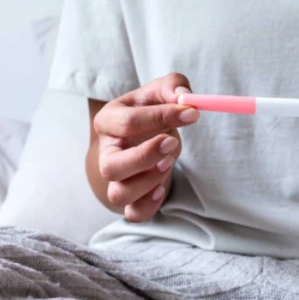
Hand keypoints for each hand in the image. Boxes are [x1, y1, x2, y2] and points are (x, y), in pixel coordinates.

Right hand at [92, 73, 198, 222]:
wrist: (146, 135)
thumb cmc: (151, 111)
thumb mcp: (161, 90)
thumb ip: (173, 86)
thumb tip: (183, 97)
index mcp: (108, 121)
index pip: (127, 123)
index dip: (161, 117)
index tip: (191, 113)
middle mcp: (107, 152)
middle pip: (111, 167)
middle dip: (145, 157)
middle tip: (173, 143)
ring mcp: (115, 179)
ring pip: (118, 194)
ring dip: (148, 182)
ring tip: (169, 164)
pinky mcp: (130, 199)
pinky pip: (133, 214)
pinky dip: (149, 206)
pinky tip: (162, 188)